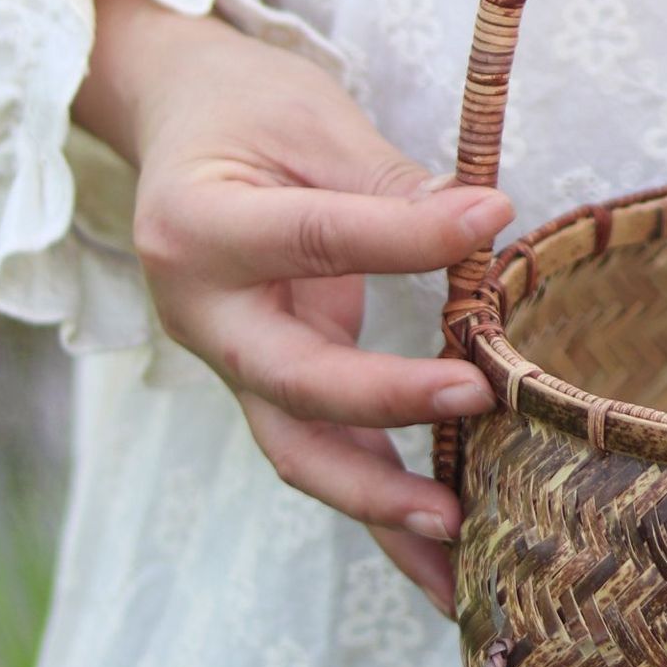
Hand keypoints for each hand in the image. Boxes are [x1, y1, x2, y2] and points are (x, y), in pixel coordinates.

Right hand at [73, 0, 509, 613]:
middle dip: (385, 404)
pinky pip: (324, 455)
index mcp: (198, 227)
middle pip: (292, 381)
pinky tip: (445, 555)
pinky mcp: (267, 387)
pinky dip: (380, 505)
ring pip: (299, 449)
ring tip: (463, 549)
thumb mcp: (312, 119)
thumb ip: (387, 181)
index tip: (493, 215)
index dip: (406, 235)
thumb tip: (480, 223)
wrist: (174, 125)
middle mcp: (201, 313)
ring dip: (379, 504)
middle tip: (477, 400)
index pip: (314, 238)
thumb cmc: (248, 111)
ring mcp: (230, 362)